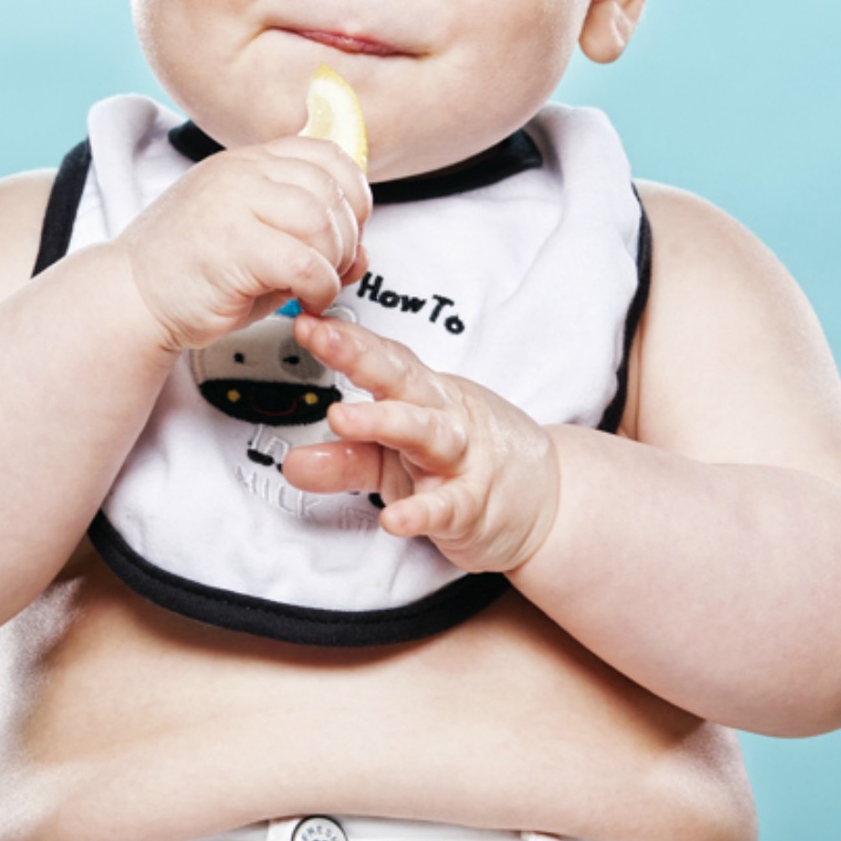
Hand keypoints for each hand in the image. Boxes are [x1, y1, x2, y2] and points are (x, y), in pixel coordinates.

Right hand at [115, 137, 370, 353]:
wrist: (132, 297)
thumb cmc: (194, 274)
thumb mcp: (258, 238)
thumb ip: (310, 237)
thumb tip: (362, 252)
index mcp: (249, 161)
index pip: (328, 155)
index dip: (354, 196)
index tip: (347, 233)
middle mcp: (243, 173)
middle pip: (333, 190)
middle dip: (347, 238)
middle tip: (330, 270)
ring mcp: (235, 203)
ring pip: (322, 223)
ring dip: (333, 263)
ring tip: (314, 286)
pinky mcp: (232, 245)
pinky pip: (304, 262)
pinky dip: (318, 287)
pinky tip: (304, 300)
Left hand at [282, 314, 560, 575]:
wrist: (549, 502)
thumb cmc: (466, 467)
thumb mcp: (398, 462)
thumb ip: (346, 461)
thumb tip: (292, 462)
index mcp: (424, 396)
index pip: (383, 358)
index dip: (345, 339)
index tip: (307, 321)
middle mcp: (443, 417)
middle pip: (402, 380)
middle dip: (359, 356)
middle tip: (321, 339)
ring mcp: (462, 459)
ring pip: (426, 432)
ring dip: (384, 421)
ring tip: (342, 418)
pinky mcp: (474, 506)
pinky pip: (447, 505)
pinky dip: (421, 512)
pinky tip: (394, 519)